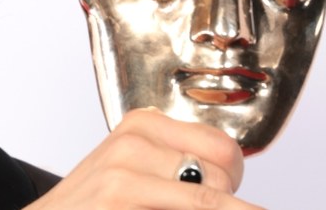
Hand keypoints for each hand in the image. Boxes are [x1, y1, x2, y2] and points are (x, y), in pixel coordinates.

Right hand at [28, 109, 264, 209]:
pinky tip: (173, 209)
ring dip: (213, 209)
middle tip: (200, 206)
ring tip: (171, 204)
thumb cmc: (93, 204)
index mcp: (142, 123)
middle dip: (226, 202)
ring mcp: (124, 168)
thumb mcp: (132, 171)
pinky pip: (191, 207)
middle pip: (224, 174)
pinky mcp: (120, 194)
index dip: (232, 179)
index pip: (224, 147)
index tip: (224, 194)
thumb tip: (231, 176)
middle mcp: (134, 138)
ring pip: (209, 197)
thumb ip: (174, 163)